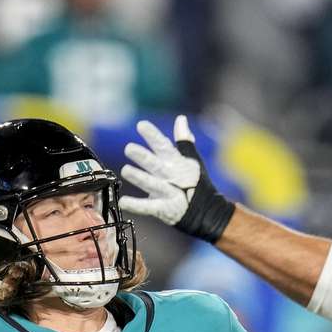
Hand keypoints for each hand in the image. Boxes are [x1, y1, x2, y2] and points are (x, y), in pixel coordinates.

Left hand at [120, 116, 235, 241]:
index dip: (153, 136)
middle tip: (129, 148)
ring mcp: (168, 193)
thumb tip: (181, 118)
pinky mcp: (164, 209)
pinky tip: (123, 202)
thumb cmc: (196, 183)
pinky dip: (136, 205)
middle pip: (155, 165)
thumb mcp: (193, 160)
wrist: (207, 212)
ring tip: (126, 170)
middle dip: (143, 157)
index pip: (164, 146)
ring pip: (151, 184)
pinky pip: (148, 207)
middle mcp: (171, 176)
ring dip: (139, 178)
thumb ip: (184, 140)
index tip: (141, 125)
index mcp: (177, 163)